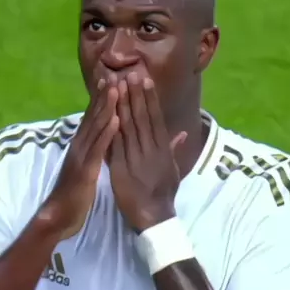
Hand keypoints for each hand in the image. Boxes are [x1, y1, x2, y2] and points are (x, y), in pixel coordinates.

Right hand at [42, 79, 118, 238]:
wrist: (60, 215)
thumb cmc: (78, 191)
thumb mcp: (89, 165)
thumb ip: (95, 149)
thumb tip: (105, 134)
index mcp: (83, 144)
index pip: (94, 117)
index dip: (103, 98)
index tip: (114, 79)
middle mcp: (81, 144)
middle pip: (94, 115)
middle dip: (105, 94)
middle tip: (115, 74)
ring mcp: (81, 155)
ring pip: (95, 127)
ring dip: (106, 106)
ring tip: (117, 88)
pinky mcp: (85, 168)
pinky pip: (98, 148)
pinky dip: (107, 132)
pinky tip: (116, 119)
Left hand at [108, 73, 186, 231]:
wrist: (154, 214)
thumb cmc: (165, 191)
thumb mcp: (174, 169)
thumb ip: (174, 149)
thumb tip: (181, 133)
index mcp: (163, 148)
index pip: (156, 118)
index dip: (150, 98)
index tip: (145, 81)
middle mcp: (151, 149)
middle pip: (142, 117)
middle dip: (136, 95)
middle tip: (131, 74)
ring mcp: (136, 157)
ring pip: (129, 127)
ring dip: (124, 105)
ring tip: (119, 86)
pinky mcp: (122, 167)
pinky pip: (117, 143)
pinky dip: (114, 126)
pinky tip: (109, 112)